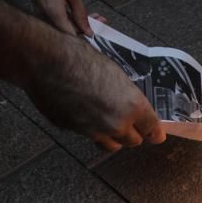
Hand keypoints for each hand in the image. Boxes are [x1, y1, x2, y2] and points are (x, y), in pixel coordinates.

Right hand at [15, 0, 90, 35]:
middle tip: (100, 21)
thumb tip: (87, 29)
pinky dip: (71, 18)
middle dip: (86, 27)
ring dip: (80, 22)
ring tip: (94, 16)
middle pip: (69, 31)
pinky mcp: (42, 9)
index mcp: (54, 13)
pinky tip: (79, 13)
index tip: (97, 33)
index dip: (85, 37)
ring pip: (65, 25)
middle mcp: (46, 17)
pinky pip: (58, 19)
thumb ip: (80, 13)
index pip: (72, 35)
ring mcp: (43, 14)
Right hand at [23, 35, 165, 149]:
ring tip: (109, 124)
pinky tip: (85, 114)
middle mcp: (116, 123)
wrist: (45, 59)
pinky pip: (88, 136)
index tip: (156, 135)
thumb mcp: (114, 72)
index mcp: (132, 106)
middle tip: (131, 126)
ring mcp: (94, 131)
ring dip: (113, 137)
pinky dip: (90, 130)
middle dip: (133, 133)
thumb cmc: (80, 57)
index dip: (155, 133)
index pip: (152, 130)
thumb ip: (126, 95)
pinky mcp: (74, 131)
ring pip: (112, 145)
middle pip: (133, 141)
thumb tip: (130, 104)